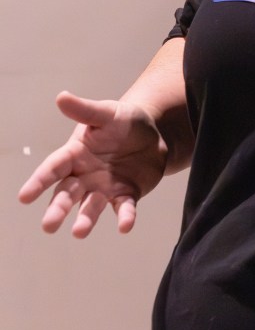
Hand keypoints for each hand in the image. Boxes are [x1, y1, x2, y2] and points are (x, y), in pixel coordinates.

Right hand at [18, 91, 168, 237]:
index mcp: (75, 154)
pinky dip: (125, 217)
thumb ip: (85, 110)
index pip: (54, 168)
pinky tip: (125, 226)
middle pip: (68, 194)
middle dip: (58, 208)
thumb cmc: (123, 121)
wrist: (154, 133)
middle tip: (49, 226)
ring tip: (79, 232)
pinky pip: (124, 208)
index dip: (39, 182)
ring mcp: (105, 188)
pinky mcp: (126, 195)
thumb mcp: (106, 113)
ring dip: (85, 219)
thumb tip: (61, 97)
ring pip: (91, 206)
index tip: (24, 197)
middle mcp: (85, 175)